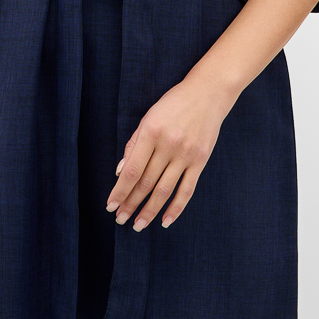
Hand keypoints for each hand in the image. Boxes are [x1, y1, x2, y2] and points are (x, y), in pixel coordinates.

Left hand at [105, 74, 234, 231]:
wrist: (208, 93)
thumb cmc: (173, 104)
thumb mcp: (149, 117)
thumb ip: (134, 144)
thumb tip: (120, 173)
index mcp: (151, 131)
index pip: (131, 170)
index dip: (119, 191)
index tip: (110, 206)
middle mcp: (168, 144)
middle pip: (146, 183)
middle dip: (130, 204)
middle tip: (120, 219)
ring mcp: (186, 154)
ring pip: (164, 191)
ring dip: (149, 211)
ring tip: (137, 225)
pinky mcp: (200, 160)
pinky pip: (187, 190)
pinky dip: (175, 209)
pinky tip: (164, 221)